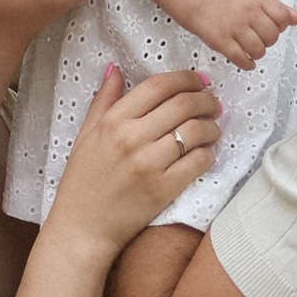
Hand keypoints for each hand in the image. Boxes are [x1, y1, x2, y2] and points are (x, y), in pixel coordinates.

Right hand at [52, 66, 220, 255]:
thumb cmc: (83, 181)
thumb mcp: (86, 135)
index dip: (184, 78)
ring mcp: (149, 164)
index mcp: (112, 121)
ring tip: (213, 127)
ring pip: (196, 131)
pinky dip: (209, 153)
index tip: (197, 80)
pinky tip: (205, 153)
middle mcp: (131, 138)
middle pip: (183, 104)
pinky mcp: (164, 189)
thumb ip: (104, 100)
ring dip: (212, 126)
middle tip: (212, 102)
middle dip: (205, 98)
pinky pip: (198, 162)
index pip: (158, 86)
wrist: (83, 228)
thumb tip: (115, 69)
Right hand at [186, 0, 296, 69]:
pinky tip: (247, 60)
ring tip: (252, 48)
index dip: (281, 26)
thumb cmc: (234, 4)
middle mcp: (246, 13)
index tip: (273, 26)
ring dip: (258, 53)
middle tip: (260, 38)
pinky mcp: (221, 41)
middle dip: (269, 41)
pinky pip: (241, 59)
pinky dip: (247, 63)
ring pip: (258, 50)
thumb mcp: (259, 0)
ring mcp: (233, 28)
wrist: (204, 4)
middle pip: (272, 37)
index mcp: (258, 0)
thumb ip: (280, 10)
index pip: (282, 17)